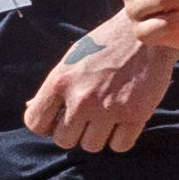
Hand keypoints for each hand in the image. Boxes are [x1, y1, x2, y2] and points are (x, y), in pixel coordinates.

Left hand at [23, 21, 171, 151]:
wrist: (147, 32)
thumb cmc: (106, 44)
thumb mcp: (73, 58)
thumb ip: (54, 86)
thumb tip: (31, 106)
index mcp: (61, 80)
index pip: (35, 122)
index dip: (46, 125)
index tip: (58, 119)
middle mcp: (82, 97)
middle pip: (64, 141)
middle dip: (74, 132)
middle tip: (87, 117)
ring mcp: (109, 108)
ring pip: (91, 146)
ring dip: (98, 135)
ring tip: (107, 116)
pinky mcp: (135, 115)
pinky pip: (119, 146)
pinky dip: (121, 138)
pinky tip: (124, 120)